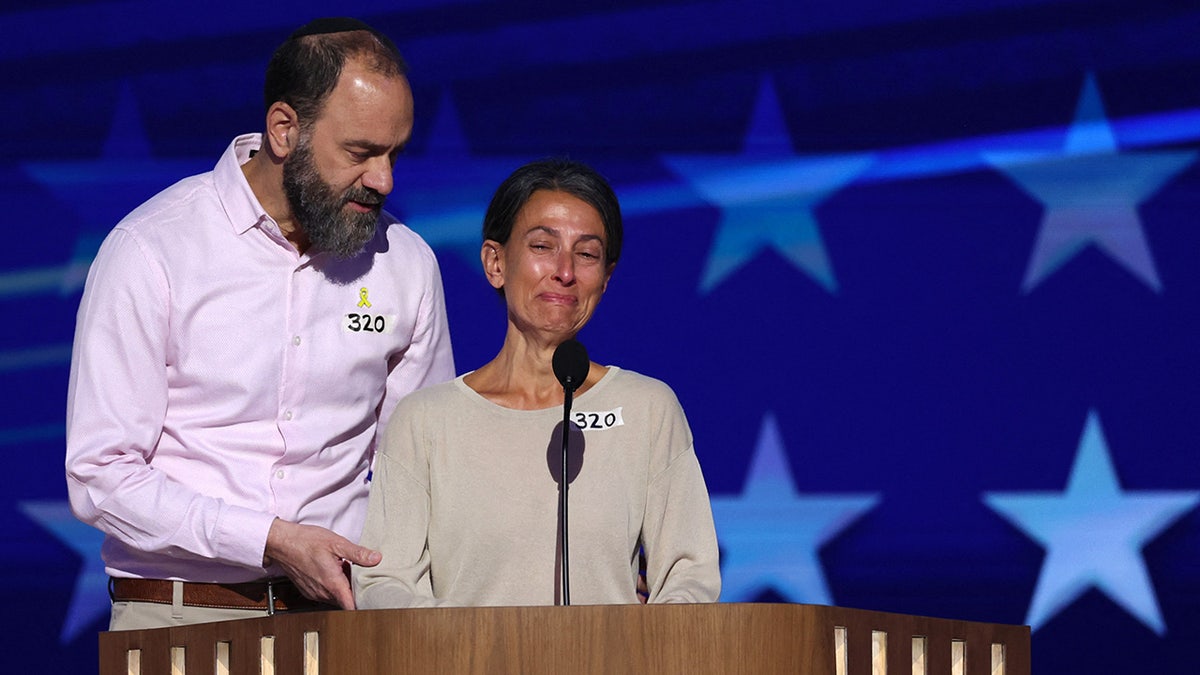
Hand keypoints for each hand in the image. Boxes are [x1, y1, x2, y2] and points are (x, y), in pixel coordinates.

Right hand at [263, 518, 382, 609]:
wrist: (281, 543)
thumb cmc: (306, 541)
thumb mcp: (336, 543)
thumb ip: (358, 553)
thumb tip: (376, 559)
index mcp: (332, 583)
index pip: (351, 606)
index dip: (363, 606)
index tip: (372, 601)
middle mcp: (322, 592)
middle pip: (345, 601)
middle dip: (355, 592)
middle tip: (361, 578)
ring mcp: (314, 593)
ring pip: (335, 598)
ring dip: (343, 588)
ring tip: (345, 570)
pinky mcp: (308, 591)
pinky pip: (325, 594)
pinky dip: (332, 586)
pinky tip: (332, 571)